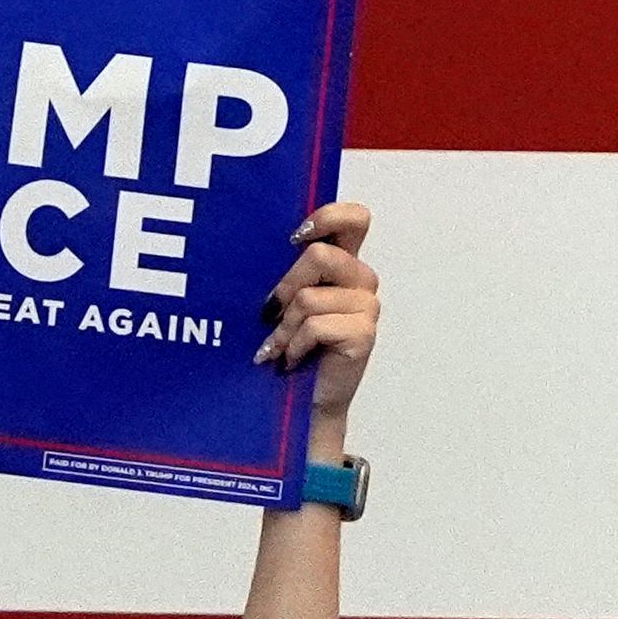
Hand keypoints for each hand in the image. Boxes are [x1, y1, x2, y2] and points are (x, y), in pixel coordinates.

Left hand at [254, 203, 379, 417]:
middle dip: (286, 286)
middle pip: (320, 256)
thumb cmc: (288, 347)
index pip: (355, 219)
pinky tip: (292, 360)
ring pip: (310, 297)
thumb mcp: (283, 301)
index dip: (328, 217)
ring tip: (278, 347)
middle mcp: (360, 280)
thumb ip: (285, 272)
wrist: (301, 401)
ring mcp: (366, 307)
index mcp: (344, 263)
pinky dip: (294, 346)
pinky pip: (316, 326)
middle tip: (270, 314)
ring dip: (284, 327)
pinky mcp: (364, 334)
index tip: (295, 238)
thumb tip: (251, 248)